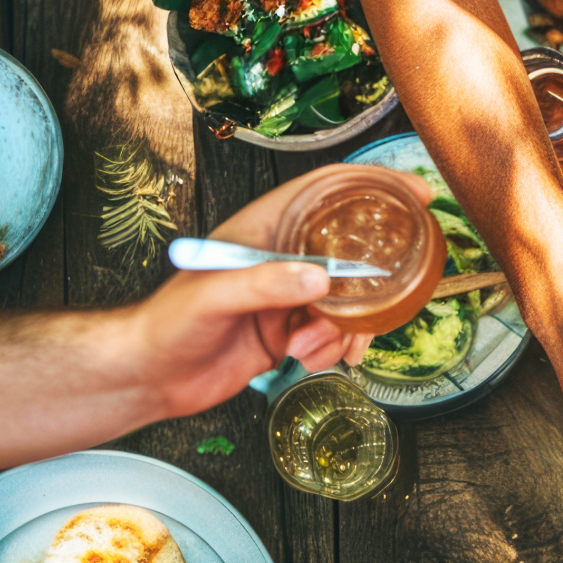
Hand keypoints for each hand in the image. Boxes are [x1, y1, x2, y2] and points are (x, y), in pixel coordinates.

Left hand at [130, 164, 426, 418]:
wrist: (151, 378)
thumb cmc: (166, 325)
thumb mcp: (213, 296)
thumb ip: (265, 283)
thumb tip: (321, 278)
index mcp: (264, 232)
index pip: (324, 192)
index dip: (370, 185)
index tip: (411, 192)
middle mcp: (283, 260)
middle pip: (350, 249)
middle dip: (373, 274)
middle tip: (396, 286)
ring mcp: (290, 297)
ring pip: (349, 300)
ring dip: (344, 327)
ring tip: (309, 343)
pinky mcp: (293, 332)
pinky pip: (337, 334)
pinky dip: (335, 350)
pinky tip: (310, 358)